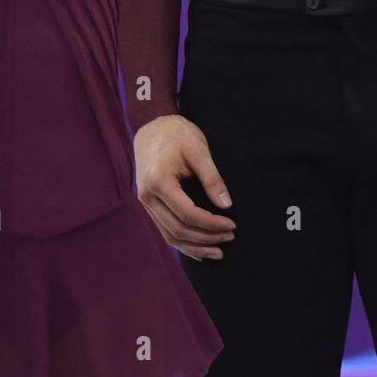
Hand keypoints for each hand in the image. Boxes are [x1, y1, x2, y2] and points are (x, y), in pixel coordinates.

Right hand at [134, 115, 235, 260]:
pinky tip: (198, 248)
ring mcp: (145, 202)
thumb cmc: (177, 134)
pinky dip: (182, 241)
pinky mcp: (149, 204)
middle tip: (230, 237)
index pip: (188, 215)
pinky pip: (164, 229)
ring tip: (218, 251)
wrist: (151, 126)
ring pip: (169, 235)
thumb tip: (227, 206)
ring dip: (194, 246)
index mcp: (158, 182)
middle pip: (178, 230)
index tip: (232, 225)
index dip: (212, 224)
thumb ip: (212, 179)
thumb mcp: (198, 150)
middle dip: (206, 238)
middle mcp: (147, 196)